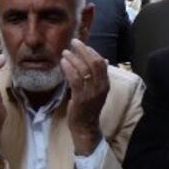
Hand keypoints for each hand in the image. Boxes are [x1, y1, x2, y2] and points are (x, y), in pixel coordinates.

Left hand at [60, 39, 108, 155]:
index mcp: (106, 84)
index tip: (82, 45)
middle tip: (73, 42)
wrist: (85, 127)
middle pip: (94, 63)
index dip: (92, 51)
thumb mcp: (95, 90)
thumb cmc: (88, 108)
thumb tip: (98, 60)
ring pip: (84, 69)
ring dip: (74, 58)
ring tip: (65, 52)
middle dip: (83, 50)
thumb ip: (95, 77)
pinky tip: (63, 63)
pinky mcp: (81, 98)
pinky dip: (69, 68)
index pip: (101, 63)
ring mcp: (92, 93)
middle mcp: (101, 87)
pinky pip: (76, 79)